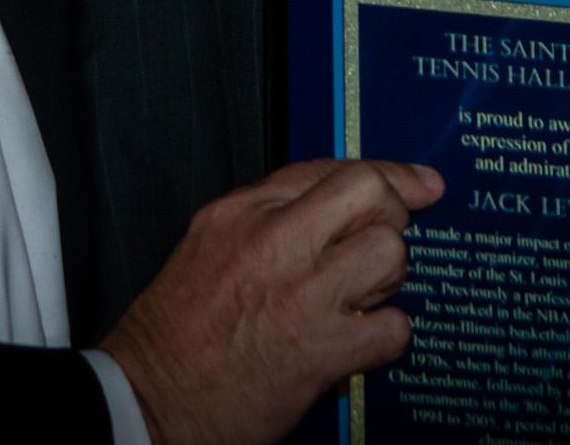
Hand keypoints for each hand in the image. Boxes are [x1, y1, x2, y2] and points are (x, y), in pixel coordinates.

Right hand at [99, 158, 444, 444]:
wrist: (149, 400)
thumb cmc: (175, 334)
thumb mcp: (209, 247)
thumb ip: (270, 219)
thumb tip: (337, 209)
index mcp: (241, 211)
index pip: (328, 169)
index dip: (387, 174)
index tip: (420, 184)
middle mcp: (273, 241)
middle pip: (370, 193)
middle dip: (391, 217)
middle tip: (377, 247)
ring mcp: (301, 294)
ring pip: (389, 254)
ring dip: (388, 280)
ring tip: (360, 300)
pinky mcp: (320, 350)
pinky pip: (393, 327)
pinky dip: (386, 337)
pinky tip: (358, 343)